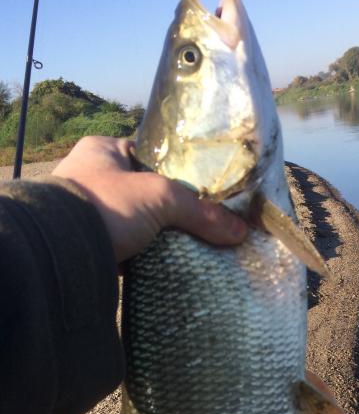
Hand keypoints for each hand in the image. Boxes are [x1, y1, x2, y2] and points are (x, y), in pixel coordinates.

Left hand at [52, 136, 247, 261]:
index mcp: (103, 150)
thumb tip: (239, 231)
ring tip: (195, 244)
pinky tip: (172, 263)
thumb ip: (200, 210)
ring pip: (140, 222)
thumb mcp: (160, 197)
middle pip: (148, 191)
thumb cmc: (106, 204)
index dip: (179, 169)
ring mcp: (92, 214)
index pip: (150, 154)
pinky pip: (131, 249)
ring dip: (162, 235)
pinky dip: (149, 256)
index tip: (205, 187)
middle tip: (205, 220)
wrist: (63, 252)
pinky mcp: (95, 246)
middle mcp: (94, 178)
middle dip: (174, 208)